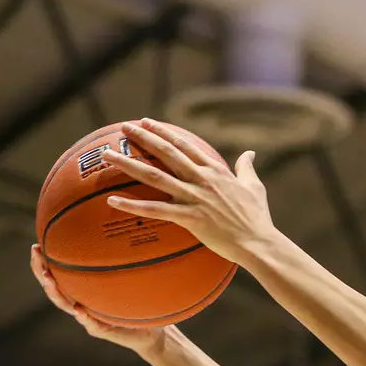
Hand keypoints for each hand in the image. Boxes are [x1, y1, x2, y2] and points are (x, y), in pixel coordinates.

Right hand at [30, 245, 166, 356]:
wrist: (150, 332)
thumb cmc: (135, 303)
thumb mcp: (126, 279)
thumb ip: (118, 263)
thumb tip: (118, 231)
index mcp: (82, 292)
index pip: (57, 275)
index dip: (43, 263)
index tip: (35, 246)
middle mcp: (80, 304)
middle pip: (54, 288)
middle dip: (41, 271)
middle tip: (36, 254)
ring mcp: (90, 319)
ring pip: (66, 305)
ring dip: (55, 292)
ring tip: (48, 279)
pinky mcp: (103, 331)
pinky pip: (92, 324)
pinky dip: (84, 317)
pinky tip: (79, 309)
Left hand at [104, 119, 274, 264]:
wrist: (258, 242)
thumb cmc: (257, 217)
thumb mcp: (255, 187)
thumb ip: (247, 167)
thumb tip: (250, 153)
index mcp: (215, 171)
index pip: (184, 145)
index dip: (163, 132)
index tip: (146, 122)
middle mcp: (202, 179)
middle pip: (166, 153)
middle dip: (142, 137)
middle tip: (123, 127)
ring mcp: (194, 197)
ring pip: (155, 176)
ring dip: (128, 164)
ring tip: (106, 156)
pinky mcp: (190, 218)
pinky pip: (155, 210)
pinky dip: (132, 205)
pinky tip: (112, 201)